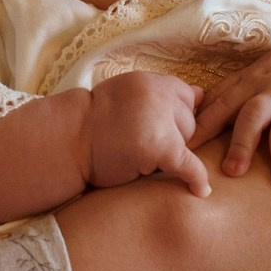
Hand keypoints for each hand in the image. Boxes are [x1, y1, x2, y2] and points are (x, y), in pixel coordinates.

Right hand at [85, 71, 210, 196]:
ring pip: (188, 142)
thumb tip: (202, 95)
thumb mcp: (124, 93)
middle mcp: (157, 95)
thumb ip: (158, 94)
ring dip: (171, 152)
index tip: (158, 127)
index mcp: (149, 81)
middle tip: (141, 143)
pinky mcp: (159, 148)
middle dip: (175, 135)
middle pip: (190, 119)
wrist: (68, 143)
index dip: (176, 115)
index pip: (186, 95)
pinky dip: (196, 178)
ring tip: (140, 156)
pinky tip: (201, 189)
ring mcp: (160, 121)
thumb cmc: (93, 124)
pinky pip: (188, 164)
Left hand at [190, 39, 270, 185]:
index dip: (190, 118)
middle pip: (224, 107)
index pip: (211, 99)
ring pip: (252, 118)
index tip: (169, 136)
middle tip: (185, 155)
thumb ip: (238, 96)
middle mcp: (256, 88)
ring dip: (241, 144)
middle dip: (203, 130)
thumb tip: (207, 118)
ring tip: (232, 172)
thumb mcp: (263, 77)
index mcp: (244, 82)